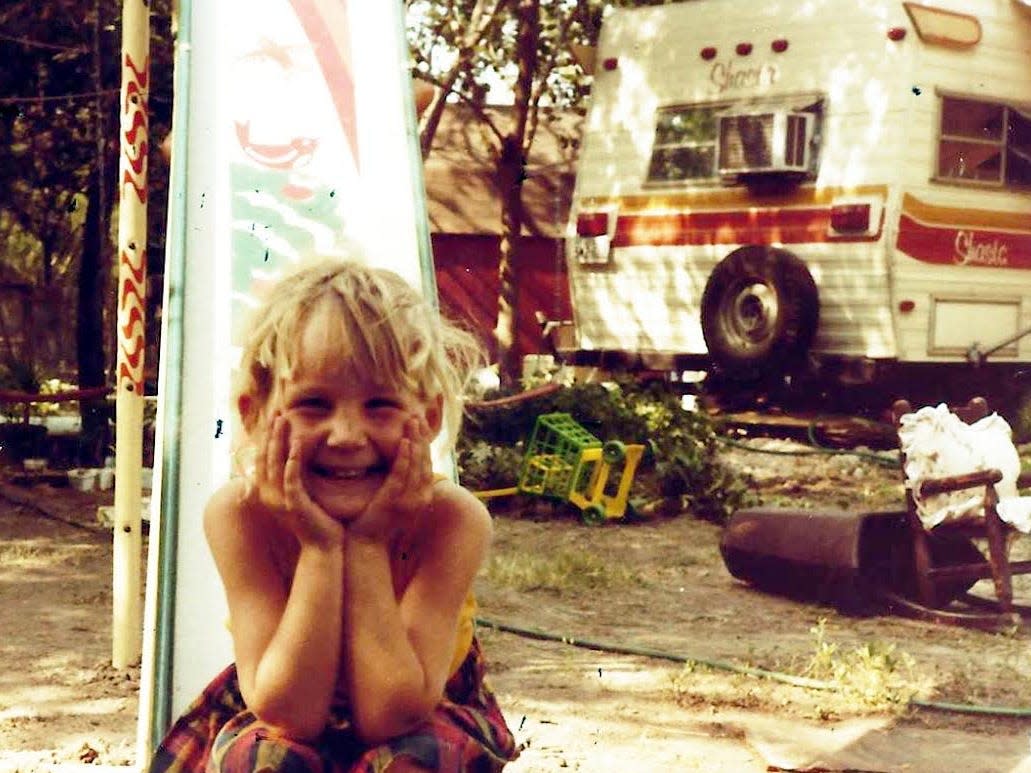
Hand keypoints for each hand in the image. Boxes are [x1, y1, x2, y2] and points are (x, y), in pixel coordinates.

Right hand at [252, 413, 343, 548]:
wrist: (322, 548)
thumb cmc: (315, 523)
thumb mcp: (300, 498)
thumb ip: (294, 481)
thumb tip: (295, 463)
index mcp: (270, 493)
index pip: (264, 460)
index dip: (267, 439)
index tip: (273, 419)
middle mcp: (270, 496)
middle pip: (266, 458)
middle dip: (270, 434)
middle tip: (276, 412)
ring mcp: (281, 500)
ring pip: (275, 464)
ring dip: (279, 440)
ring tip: (283, 420)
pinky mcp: (294, 504)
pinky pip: (291, 478)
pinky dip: (293, 460)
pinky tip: (297, 444)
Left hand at [347, 416, 434, 542]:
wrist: (367, 545)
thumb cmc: (378, 523)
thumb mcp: (396, 502)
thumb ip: (403, 486)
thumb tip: (404, 468)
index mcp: (423, 497)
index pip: (427, 464)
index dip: (425, 443)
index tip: (420, 425)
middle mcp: (421, 497)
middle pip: (425, 461)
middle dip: (422, 437)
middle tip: (417, 417)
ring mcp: (409, 500)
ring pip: (416, 464)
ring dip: (415, 441)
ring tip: (412, 422)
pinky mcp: (394, 500)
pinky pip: (402, 474)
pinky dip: (405, 457)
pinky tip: (404, 442)